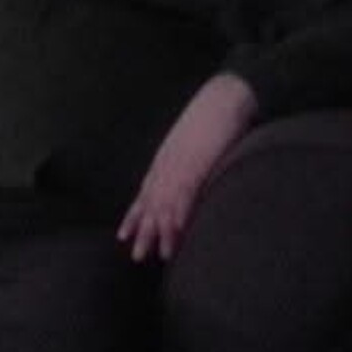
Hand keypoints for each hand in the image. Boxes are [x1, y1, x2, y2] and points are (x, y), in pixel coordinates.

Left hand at [117, 73, 255, 260]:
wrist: (226, 96)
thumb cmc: (213, 116)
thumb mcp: (195, 141)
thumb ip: (189, 161)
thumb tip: (190, 178)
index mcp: (166, 158)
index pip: (146, 191)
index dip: (135, 214)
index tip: (125, 234)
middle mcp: (167, 163)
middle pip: (150, 202)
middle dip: (143, 230)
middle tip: (137, 255)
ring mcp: (181, 164)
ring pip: (165, 203)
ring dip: (161, 231)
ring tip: (159, 254)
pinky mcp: (197, 164)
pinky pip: (184, 194)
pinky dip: (179, 215)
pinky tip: (176, 233)